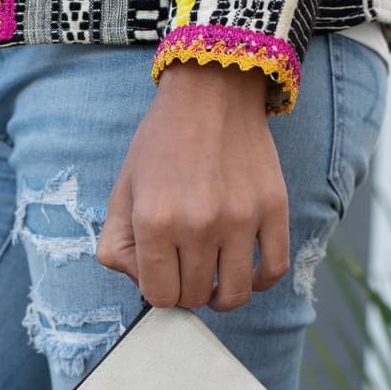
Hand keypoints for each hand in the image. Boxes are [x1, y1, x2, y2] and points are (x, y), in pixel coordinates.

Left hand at [96, 60, 289, 310]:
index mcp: (154, 220)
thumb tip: (143, 285)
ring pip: (234, 294)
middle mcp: (197, 224)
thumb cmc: (162, 144)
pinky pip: (273, 270)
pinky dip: (260, 283)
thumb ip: (117, 246)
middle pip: (195, 297)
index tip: (164, 276)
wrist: (211, 92)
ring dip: (221, 296)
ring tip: (214, 280)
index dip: (159, 292)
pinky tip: (246, 273)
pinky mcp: (273, 209)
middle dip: (187, 291)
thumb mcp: (122, 190)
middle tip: (187, 270)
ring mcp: (240, 218)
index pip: (159, 296)